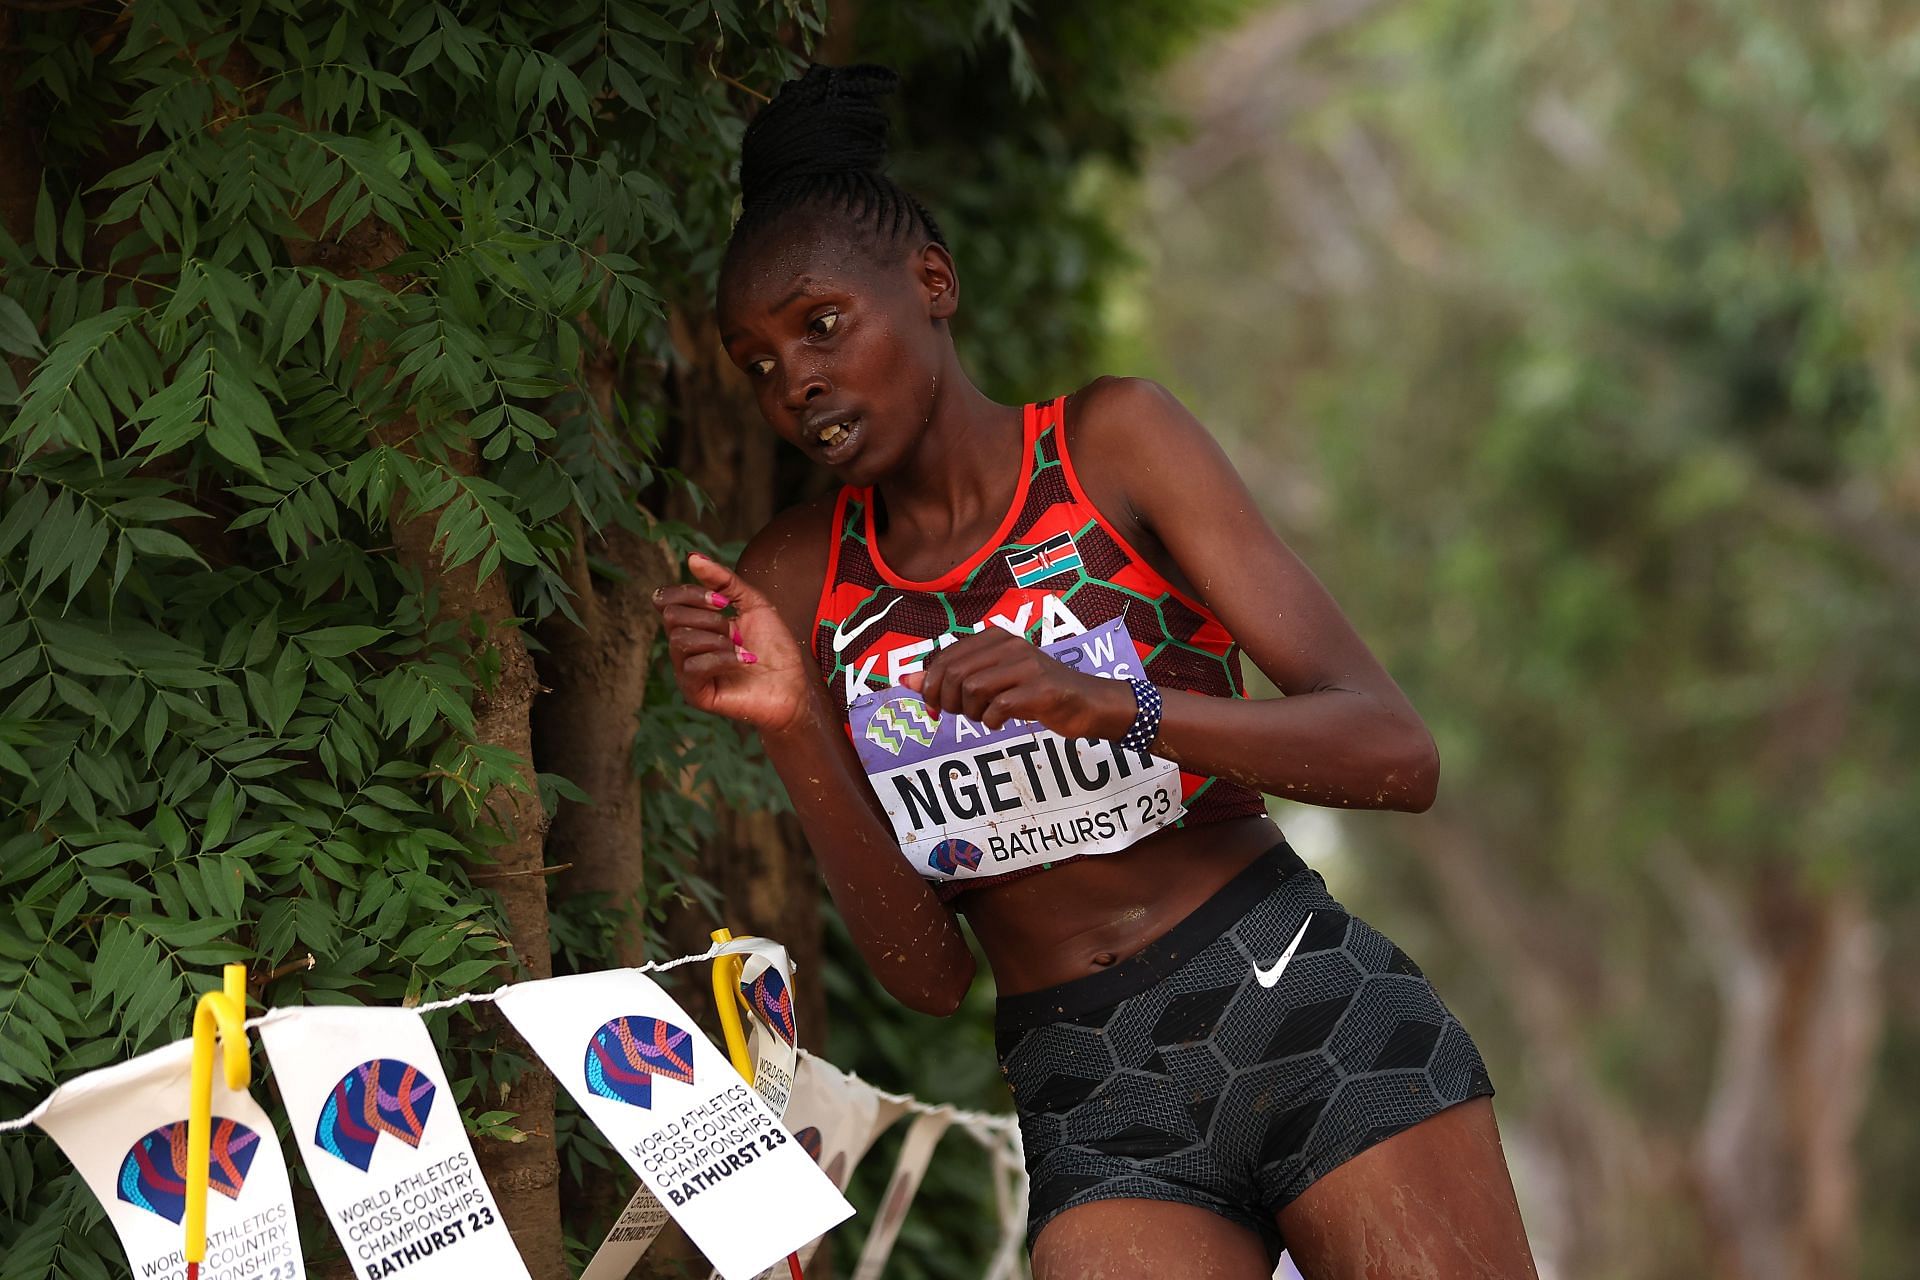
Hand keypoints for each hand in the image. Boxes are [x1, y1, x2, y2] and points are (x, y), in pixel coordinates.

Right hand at [653, 554, 812, 735]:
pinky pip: (693, 667)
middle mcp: (684, 647)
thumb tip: (692, 557)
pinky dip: (723, 658)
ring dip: (718, 639)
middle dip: (708, 617)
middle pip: (670, 617)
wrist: (793, 684)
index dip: (690, 593)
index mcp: (693, 624)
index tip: (723, 601)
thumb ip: (723, 580)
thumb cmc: (774, 646)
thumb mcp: (753, 603)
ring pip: (680, 640)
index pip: (666, 599)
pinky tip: (746, 660)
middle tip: (734, 629)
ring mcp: (687, 672)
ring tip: (743, 647)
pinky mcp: (696, 694)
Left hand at [901, 628, 1136, 738]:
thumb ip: (950, 677)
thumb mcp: (991, 680)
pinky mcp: (1040, 690)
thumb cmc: (1034, 691)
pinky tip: (999, 722)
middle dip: (947, 701)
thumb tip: (904, 680)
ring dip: (970, 713)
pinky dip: (990, 721)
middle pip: (955, 674)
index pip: (945, 658)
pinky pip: (997, 707)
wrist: (1086, 703)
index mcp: (995, 637)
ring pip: (973, 689)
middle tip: (960, 714)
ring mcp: (1027, 666)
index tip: (936, 707)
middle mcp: (1010, 645)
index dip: (931, 685)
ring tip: (984, 717)